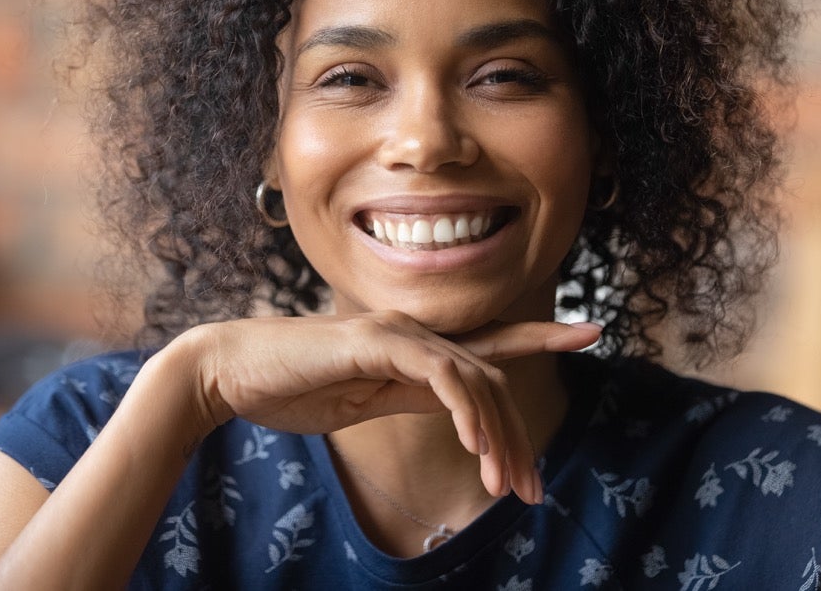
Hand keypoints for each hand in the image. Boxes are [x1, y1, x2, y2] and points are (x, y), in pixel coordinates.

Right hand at [176, 312, 600, 502]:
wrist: (229, 373)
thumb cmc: (289, 389)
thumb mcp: (362, 401)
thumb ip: (410, 397)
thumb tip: (455, 412)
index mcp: (412, 350)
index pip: (489, 344)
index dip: (541, 335)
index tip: (591, 330)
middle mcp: (413, 334)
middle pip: (492, 380)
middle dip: (519, 437)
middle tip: (532, 491)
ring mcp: (397, 333)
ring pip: (475, 380)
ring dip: (497, 436)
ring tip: (505, 486)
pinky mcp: (376, 341)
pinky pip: (440, 373)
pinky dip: (465, 407)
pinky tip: (474, 443)